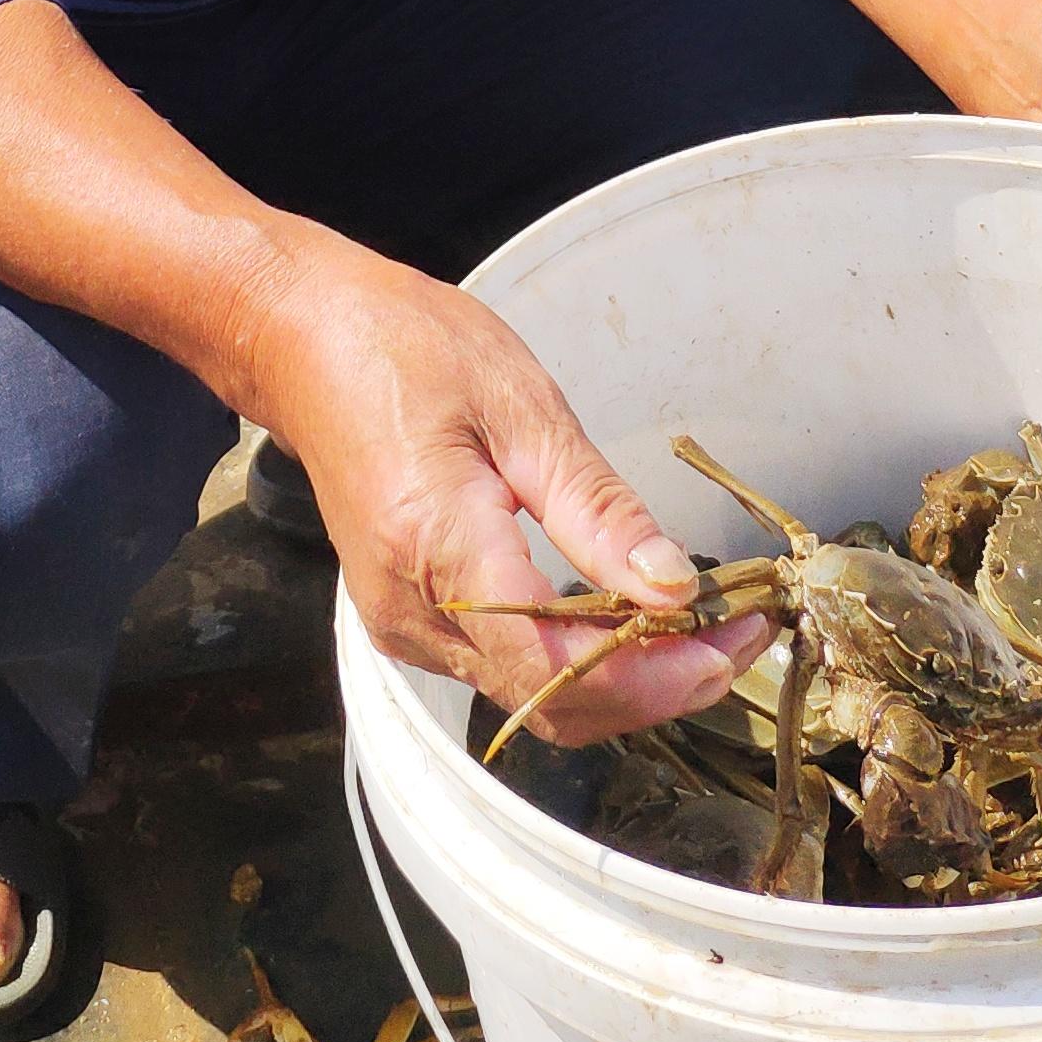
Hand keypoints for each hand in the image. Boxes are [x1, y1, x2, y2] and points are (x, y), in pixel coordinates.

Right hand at [237, 231, 768, 744]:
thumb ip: (594, 508)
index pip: (558, 663)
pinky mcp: (407, 618)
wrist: (302, 341)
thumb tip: (672, 587)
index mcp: (437, 548)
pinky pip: (505, 668)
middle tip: (739, 632)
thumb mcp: (520, 406)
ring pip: (532, 697)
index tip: (731, 639)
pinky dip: (577, 658)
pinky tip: (628, 617)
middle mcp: (411, 612)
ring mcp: (402, 625)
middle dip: (657, 685)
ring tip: (702, 625)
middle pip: (553, 701)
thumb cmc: (407, 349)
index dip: (655, 675)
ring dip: (624, 679)